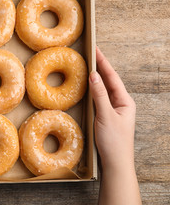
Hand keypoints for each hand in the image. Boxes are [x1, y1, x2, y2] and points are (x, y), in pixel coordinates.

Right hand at [89, 46, 135, 168]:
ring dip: (97, 77)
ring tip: (88, 65)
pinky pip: (100, 98)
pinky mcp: (106, 116)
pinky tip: (87, 86)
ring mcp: (113, 110)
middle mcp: (121, 103)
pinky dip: (93, 90)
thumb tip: (94, 75)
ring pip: (104, 89)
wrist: (115, 163)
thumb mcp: (106, 116)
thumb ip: (100, 95)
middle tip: (91, 54)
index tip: (95, 50)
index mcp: (125, 101)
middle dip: (100, 66)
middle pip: (109, 81)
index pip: (113, 77)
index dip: (103, 63)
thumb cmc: (114, 141)